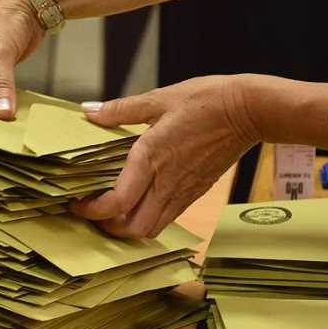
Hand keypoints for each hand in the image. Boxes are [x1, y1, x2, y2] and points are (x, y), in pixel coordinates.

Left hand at [71, 75, 260, 238]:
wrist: (249, 111)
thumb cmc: (206, 101)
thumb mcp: (160, 99)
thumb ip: (121, 109)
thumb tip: (89, 110)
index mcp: (151, 159)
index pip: (117, 203)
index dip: (93, 211)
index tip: (77, 204)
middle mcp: (165, 183)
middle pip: (132, 229)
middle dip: (107, 228)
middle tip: (93, 213)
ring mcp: (183, 192)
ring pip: (151, 229)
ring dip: (128, 229)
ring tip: (113, 213)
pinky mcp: (195, 193)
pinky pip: (167, 219)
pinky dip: (147, 221)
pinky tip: (139, 204)